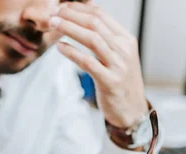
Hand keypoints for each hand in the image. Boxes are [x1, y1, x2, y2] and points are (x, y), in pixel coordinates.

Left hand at [50, 3, 147, 128]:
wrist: (132, 110)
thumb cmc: (121, 82)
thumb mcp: (119, 56)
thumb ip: (106, 37)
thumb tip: (89, 11)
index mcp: (127, 40)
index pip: (102, 16)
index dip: (80, 8)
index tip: (64, 6)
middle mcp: (124, 51)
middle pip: (95, 24)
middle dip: (72, 15)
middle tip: (54, 13)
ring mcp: (118, 66)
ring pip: (92, 39)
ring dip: (70, 29)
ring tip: (54, 24)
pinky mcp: (110, 82)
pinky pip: (87, 62)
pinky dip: (72, 52)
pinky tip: (60, 47)